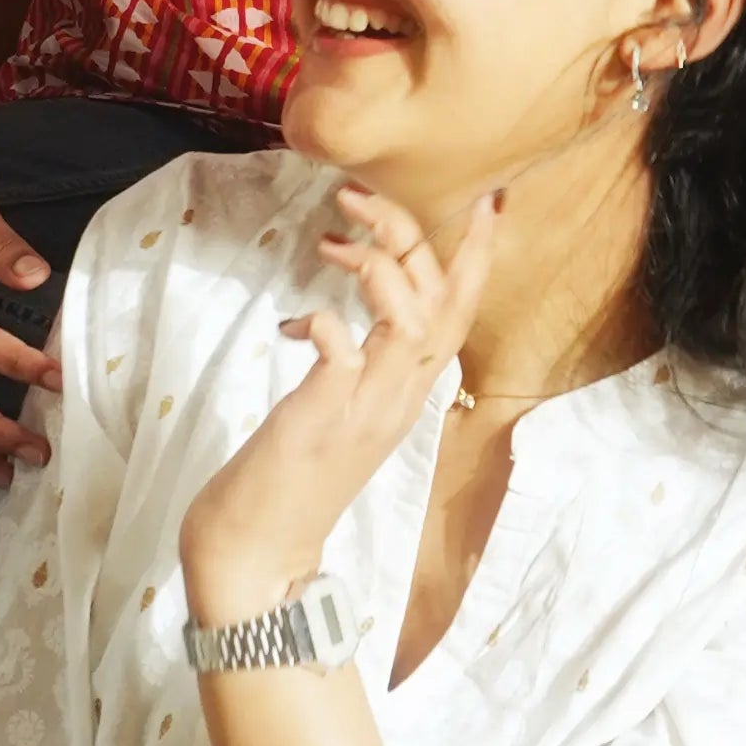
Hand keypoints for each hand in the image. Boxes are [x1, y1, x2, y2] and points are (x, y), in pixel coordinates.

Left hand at [180, 180, 497, 620]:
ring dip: (377, 266)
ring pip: (412, 320)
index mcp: (408, 393)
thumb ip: (356, 370)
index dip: (478, 257)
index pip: (461, 315)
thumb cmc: (290, 478)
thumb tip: (340, 324)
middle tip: (361, 193)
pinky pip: (342, 350)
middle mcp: (400, 399)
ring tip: (329, 243)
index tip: (487, 201)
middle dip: (411, 235)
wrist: (258, 552)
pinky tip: (292, 323)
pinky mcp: (325, 419)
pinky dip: (323, 320)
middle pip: (440, 302)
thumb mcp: (339, 413)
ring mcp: (367, 410)